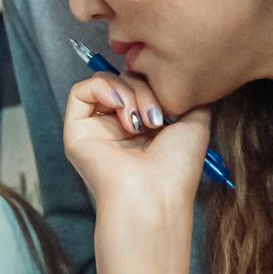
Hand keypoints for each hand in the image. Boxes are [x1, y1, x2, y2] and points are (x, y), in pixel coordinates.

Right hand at [62, 73, 210, 225]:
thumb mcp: (195, 124)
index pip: (142, 84)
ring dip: (127, 92)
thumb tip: (185, 83)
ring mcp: (96, 129)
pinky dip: (102, 89)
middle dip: (144, 89)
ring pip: (105, 82)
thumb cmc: (176, 168)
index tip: (172, 106)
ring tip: (140, 121)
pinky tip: (119, 107)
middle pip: (124, 80)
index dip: (156, 84)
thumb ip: (190, 100)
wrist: (155, 193)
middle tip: (155, 118)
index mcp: (143, 128)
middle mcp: (118, 127)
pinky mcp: (76, 131)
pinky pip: (81, 92)